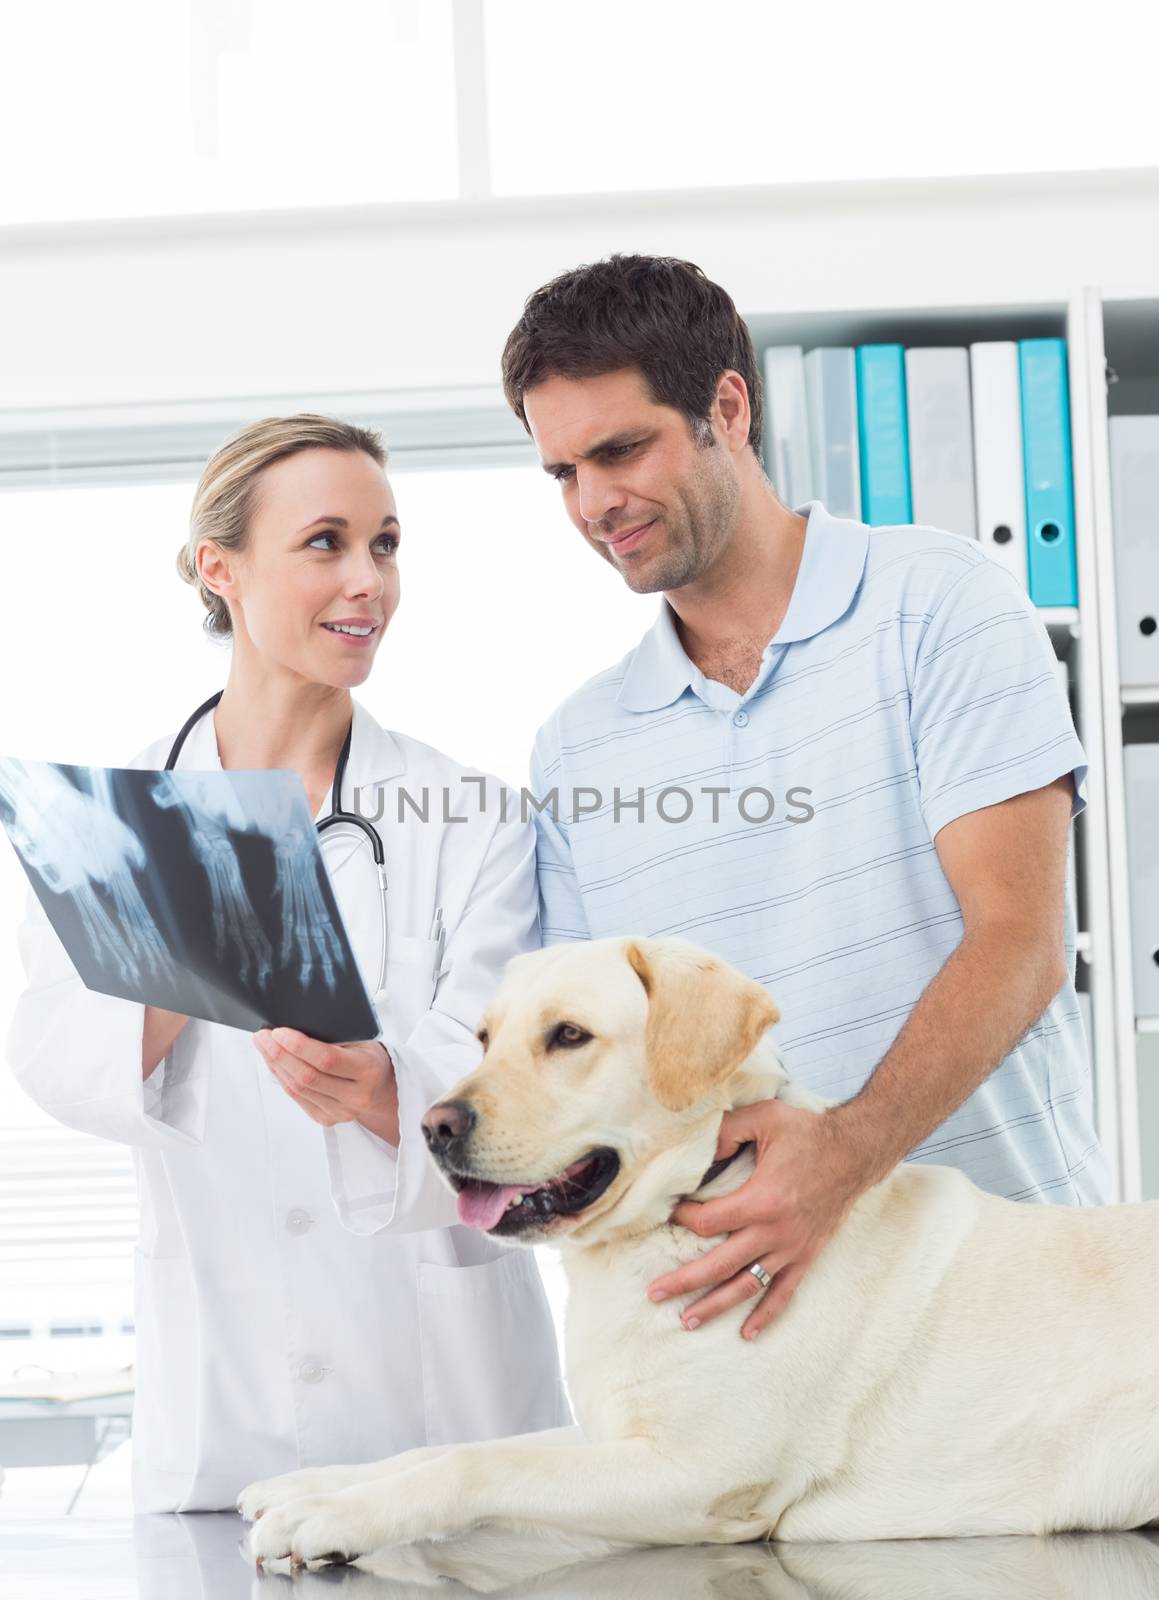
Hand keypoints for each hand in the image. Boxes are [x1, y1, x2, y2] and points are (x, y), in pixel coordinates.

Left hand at [254, 1027, 398, 1145]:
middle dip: (279, 1054)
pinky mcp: (328, 1119)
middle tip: (263, 1036)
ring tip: (264, 1046)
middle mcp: (356, 1096)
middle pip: (307, 1076)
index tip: (279, 1031)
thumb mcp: (363, 1040)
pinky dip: (281, 1079)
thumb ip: (335, 1036)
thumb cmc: (370, 1058)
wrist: (384, 1089)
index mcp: (368, 1070)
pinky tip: (274, 1064)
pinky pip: (297, 1098)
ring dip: (275, 1065)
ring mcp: (341, 1112)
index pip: (327, 1059)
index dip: (299, 1046)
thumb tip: (294, 1026)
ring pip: (298, 1089)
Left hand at [647, 1099, 869, 1338]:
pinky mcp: (806, 1256)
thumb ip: (727, 1129)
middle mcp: (774, 1232)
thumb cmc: (807, 1133)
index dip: (683, 1218)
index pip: (708, 1222)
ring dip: (715, 1305)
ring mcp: (791, 1249)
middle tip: (655, 1294)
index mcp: (761, 1200)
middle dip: (684, 1281)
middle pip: (719, 1265)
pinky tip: (747, 1333)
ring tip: (687, 1320)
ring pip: (747, 1286)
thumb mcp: (764, 1118)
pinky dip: (766, 1315)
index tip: (671, 1211)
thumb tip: (697, 1147)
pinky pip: (784, 1293)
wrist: (856, 1152)